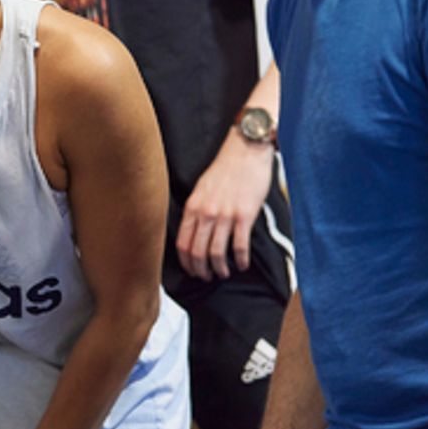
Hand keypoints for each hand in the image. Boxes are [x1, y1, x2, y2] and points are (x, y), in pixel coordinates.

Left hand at [177, 131, 275, 279]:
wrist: (246, 151)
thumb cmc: (225, 169)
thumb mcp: (201, 189)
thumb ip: (196, 210)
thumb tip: (194, 232)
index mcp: (193, 207)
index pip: (182, 243)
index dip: (185, 262)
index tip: (191, 269)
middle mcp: (206, 213)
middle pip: (197, 252)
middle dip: (201, 270)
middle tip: (207, 276)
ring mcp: (225, 215)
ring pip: (217, 253)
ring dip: (220, 269)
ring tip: (224, 272)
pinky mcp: (244, 215)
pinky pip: (240, 246)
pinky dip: (241, 260)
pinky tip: (242, 264)